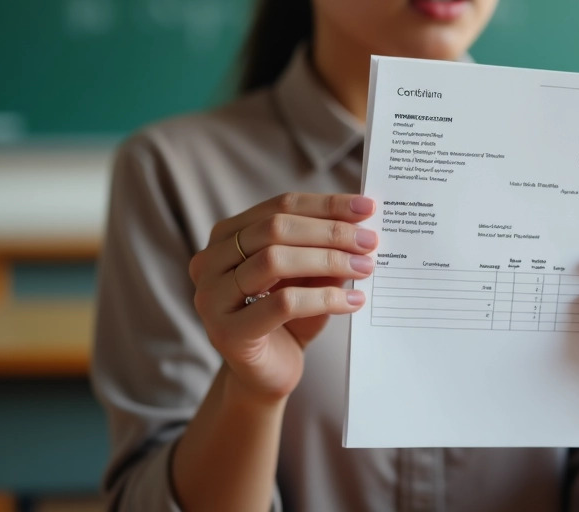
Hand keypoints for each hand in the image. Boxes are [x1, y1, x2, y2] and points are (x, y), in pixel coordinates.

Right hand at [188, 192, 377, 402]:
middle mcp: (209, 261)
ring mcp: (212, 297)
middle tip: (369, 240)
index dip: (326, 205)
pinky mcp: (227, 332)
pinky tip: (352, 301)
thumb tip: (360, 223)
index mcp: (226, 236)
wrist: (266, 374)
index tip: (367, 207)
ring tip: (364, 268)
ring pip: (274, 260)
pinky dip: (324, 298)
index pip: (280, 206)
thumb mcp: (309, 276)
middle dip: (329, 231)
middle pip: (275, 228)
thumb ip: (324, 249)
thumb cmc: (288, 319)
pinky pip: (282, 303)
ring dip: (328, 260)